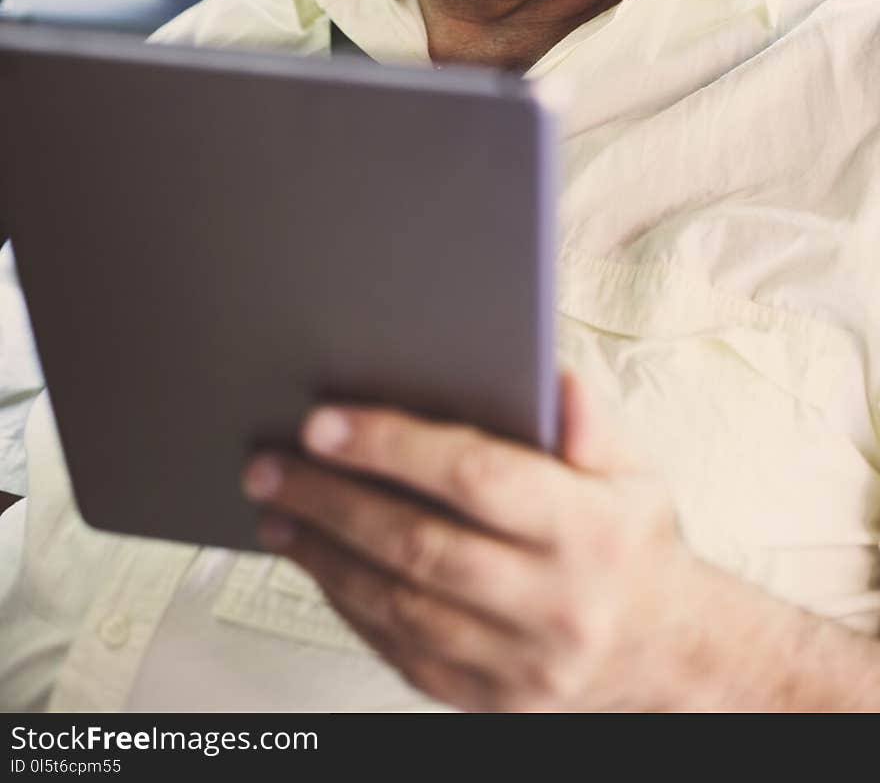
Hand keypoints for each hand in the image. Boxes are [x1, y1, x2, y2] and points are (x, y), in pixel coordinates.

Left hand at [241, 372, 699, 711]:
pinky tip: (317, 566)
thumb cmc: (634, 544)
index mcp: (587, 529)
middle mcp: (553, 602)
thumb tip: (551, 379)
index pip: (476, 478)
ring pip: (398, 606)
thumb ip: (590, 421)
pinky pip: (401, 653)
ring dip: (323, 556)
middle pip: (419, 544)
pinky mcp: (490, 701)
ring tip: (276, 513)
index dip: (392, 446)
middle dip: (330, 500)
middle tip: (269, 466)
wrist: (670, 655)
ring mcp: (519, 663)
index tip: (324, 423)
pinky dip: (348, 606)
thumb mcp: (635, 469)